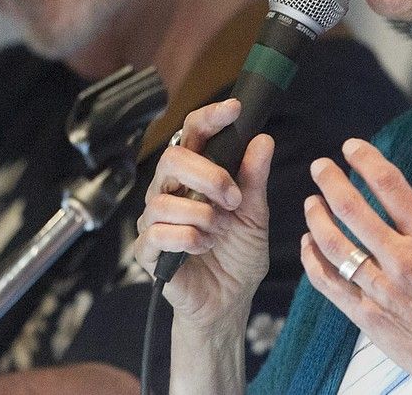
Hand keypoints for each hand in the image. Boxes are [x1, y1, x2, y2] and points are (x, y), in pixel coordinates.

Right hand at [133, 99, 273, 331]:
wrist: (229, 301)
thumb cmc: (238, 254)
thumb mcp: (255, 214)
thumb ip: (254, 178)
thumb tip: (263, 139)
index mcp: (196, 175)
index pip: (193, 133)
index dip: (209, 117)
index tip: (233, 110)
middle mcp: (171, 190)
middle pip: (173, 158)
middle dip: (208, 175)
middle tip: (233, 199)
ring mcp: (156, 219)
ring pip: (165, 199)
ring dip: (203, 216)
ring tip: (219, 233)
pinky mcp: (148, 250)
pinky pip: (159, 233)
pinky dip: (189, 239)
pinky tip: (204, 248)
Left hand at [300, 138, 411, 382]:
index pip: (389, 185)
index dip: (366, 159)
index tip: (351, 147)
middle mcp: (401, 259)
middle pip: (353, 209)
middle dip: (330, 181)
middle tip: (319, 167)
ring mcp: (381, 288)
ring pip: (335, 244)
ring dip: (317, 217)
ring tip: (310, 202)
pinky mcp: (367, 315)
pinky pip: (330, 283)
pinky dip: (313, 260)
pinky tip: (307, 243)